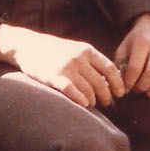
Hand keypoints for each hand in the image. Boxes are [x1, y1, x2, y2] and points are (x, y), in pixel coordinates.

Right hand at [0, 26, 126, 108]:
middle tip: (106, 103)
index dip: (118, 83)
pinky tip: (84, 104)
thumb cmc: (56, 51)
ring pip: (88, 90)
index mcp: (87, 50)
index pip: (110, 69)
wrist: (29, 46)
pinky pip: (72, 92)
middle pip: (101, 83)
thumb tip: (110, 81)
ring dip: (93, 101)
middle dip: (106, 96)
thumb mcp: (76, 49)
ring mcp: (66, 68)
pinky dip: (81, 100)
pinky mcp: (54, 77)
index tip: (120, 93)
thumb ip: (92, 61)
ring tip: (92, 104)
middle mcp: (79, 58)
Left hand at [114, 14, 149, 96]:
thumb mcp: (124, 48)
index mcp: (142, 42)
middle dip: (143, 86)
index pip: (135, 67)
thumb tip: (119, 85)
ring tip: (149, 93)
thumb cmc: (135, 43)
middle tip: (138, 90)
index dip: (130, 81)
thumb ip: (120, 65)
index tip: (126, 89)